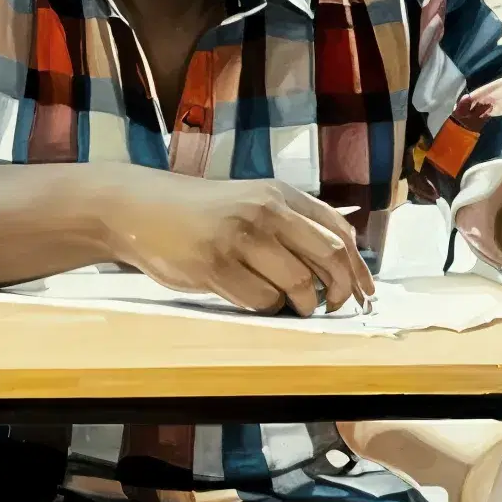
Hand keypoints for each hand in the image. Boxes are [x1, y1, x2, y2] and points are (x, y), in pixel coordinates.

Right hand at [93, 170, 372, 313]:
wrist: (137, 209)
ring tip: (294, 306)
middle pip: (328, 258)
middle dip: (340, 290)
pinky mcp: (214, 266)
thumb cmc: (197, 211)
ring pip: (298, 284)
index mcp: (278, 194)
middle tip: (334, 306)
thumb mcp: (248, 200)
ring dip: (303, 304)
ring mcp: (239, 239)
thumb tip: (338, 261)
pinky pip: (261, 300)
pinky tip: (255, 299)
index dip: (358, 266)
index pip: (338, 231)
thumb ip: (289, 222)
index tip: (364, 291)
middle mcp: (264, 211)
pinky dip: (267, 307)